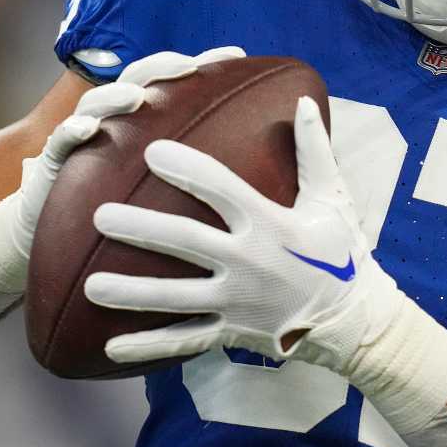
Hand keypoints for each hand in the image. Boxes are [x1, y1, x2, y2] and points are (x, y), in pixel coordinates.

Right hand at [0, 47, 244, 292]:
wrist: (63, 237)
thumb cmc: (123, 207)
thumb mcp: (166, 184)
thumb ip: (204, 167)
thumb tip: (267, 163)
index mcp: (145, 120)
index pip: (177, 81)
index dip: (205, 63)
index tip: (239, 52)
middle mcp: (115, 118)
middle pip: (139, 79)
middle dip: (163, 67)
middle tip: (189, 67)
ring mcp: (82, 135)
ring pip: (99, 103)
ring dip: (116, 94)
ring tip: (137, 96)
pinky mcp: (54, 161)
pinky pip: (62, 141)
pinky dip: (74, 131)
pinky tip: (89, 130)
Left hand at [85, 95, 406, 371]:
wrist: (355, 320)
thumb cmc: (342, 252)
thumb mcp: (333, 198)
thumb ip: (314, 150)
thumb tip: (306, 100)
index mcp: (270, 225)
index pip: (221, 191)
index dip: (187, 170)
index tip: (152, 152)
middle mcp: (249, 264)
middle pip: (186, 244)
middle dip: (142, 228)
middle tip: (101, 217)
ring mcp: (237, 302)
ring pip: (176, 298)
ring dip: (133, 293)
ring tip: (91, 286)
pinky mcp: (232, 331)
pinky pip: (186, 340)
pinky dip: (150, 346)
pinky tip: (111, 346)